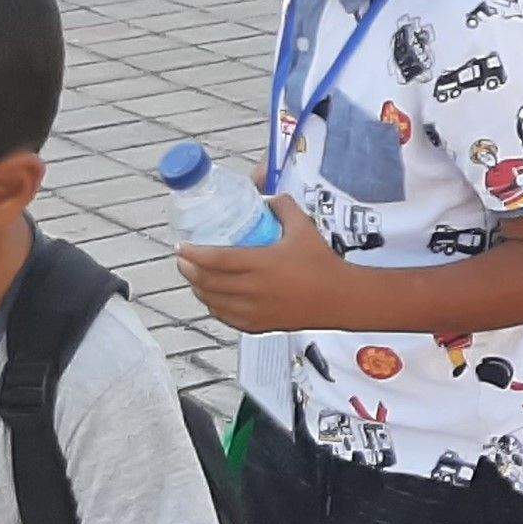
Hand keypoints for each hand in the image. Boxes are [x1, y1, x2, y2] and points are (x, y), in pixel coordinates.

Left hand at [176, 199, 351, 333]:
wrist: (340, 299)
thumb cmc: (322, 263)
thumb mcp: (303, 228)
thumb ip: (283, 206)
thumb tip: (266, 197)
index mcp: (261, 264)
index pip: (216, 259)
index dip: (193, 253)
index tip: (181, 245)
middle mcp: (253, 290)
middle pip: (207, 282)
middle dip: (188, 270)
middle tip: (183, 259)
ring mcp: (254, 311)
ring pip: (213, 302)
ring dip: (197, 289)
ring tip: (193, 276)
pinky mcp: (260, 326)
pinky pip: (226, 318)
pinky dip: (213, 307)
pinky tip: (212, 298)